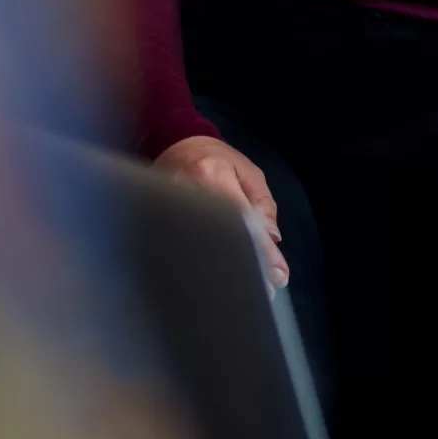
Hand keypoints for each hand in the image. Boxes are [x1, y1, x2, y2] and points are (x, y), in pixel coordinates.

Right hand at [155, 134, 290, 286]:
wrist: (175, 146)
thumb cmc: (218, 159)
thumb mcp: (249, 173)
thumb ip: (262, 204)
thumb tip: (272, 237)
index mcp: (214, 177)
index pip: (244, 220)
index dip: (262, 251)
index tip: (277, 275)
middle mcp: (188, 194)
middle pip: (219, 239)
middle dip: (244, 268)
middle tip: (264, 290)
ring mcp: (169, 208)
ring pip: (200, 248)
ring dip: (222, 272)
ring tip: (243, 292)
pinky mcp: (159, 221)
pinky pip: (184, 248)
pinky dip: (202, 265)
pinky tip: (213, 282)